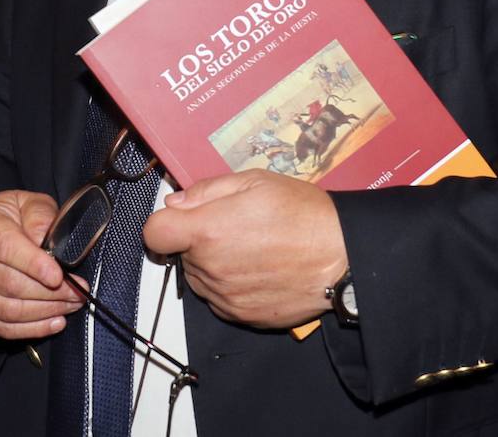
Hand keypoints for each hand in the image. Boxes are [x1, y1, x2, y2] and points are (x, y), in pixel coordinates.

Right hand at [0, 190, 84, 339]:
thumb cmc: (16, 216)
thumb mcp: (30, 203)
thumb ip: (40, 218)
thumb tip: (47, 245)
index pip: (4, 248)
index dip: (33, 264)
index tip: (58, 275)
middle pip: (8, 284)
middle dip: (49, 292)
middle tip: (78, 291)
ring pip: (8, 310)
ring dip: (45, 312)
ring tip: (72, 305)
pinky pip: (3, 328)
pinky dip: (32, 329)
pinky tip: (56, 322)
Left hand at [143, 170, 346, 328]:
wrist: (342, 256)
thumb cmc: (302, 214)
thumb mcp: (254, 181)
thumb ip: (207, 190)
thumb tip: (176, 202)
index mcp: (207, 231)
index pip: (154, 233)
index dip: (166, 223)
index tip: (182, 219)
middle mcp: (211, 269)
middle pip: (181, 254)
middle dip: (197, 240)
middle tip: (233, 226)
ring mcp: (226, 297)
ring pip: (199, 278)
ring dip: (212, 264)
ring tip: (249, 247)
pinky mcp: (242, 316)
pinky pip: (219, 299)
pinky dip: (229, 286)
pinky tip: (257, 269)